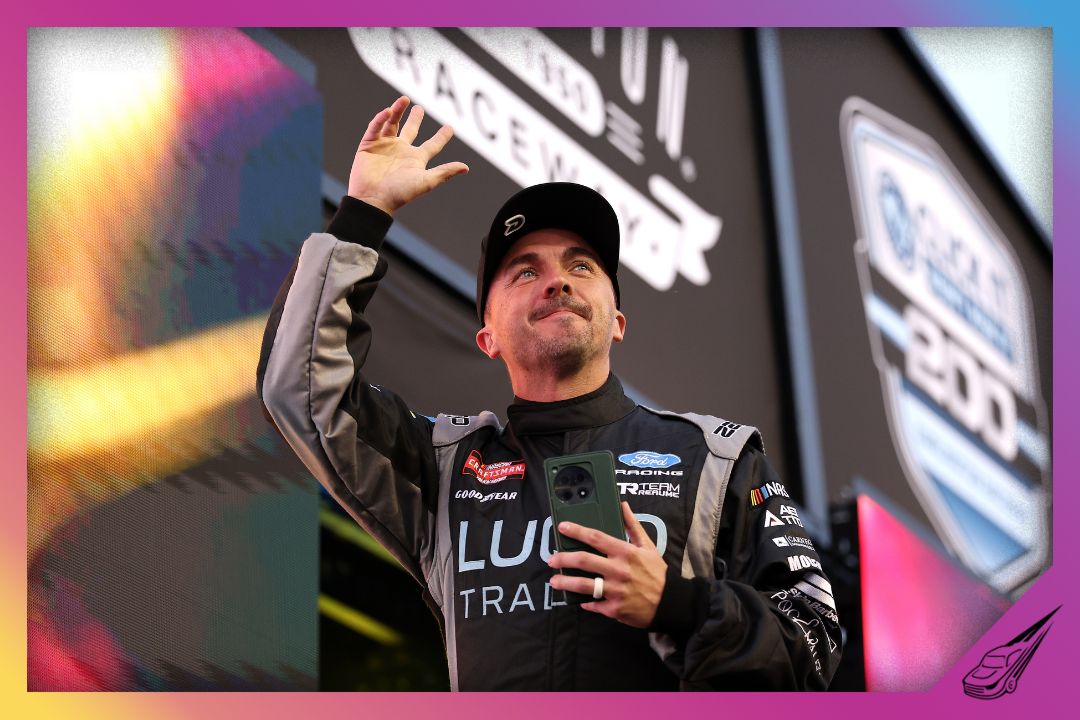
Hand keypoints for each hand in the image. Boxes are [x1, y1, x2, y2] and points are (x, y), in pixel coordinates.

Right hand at [348, 95, 468, 214]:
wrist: (373, 199)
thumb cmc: (400, 193)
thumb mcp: (426, 181)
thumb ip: (444, 172)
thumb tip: (466, 167)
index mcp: (416, 159)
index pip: (432, 145)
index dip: (442, 137)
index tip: (450, 127)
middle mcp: (401, 151)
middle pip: (410, 130)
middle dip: (415, 119)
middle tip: (418, 107)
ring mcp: (384, 147)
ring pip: (392, 124)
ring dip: (397, 111)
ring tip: (404, 99)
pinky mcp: (369, 145)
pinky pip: (375, 128)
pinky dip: (381, 119)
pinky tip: (388, 111)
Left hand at [547, 501, 667, 627]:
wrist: (669, 603)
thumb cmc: (657, 573)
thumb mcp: (648, 546)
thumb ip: (633, 525)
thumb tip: (623, 505)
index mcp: (626, 552)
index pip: (596, 538)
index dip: (577, 531)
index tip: (563, 527)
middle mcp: (619, 570)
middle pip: (584, 560)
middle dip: (564, 558)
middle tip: (551, 559)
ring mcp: (615, 590)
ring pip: (584, 585)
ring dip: (566, 582)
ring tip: (554, 581)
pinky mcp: (614, 608)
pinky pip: (593, 604)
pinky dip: (584, 602)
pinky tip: (578, 599)